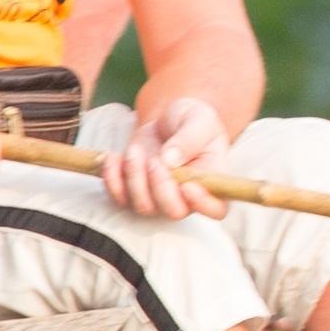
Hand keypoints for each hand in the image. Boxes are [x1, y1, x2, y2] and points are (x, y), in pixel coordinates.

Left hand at [97, 87, 227, 219]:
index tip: (188, 185)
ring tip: (135, 150)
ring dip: (135, 179)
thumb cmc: (191, 119)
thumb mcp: (198, 119)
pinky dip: (112, 178)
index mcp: (211, 180)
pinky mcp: (133, 192)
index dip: (203, 204)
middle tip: (155, 161)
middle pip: (174, 212)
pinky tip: (114, 157)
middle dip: (160, 188)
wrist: (168, 119)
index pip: (217, 208)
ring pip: (144, 207)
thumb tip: (170, 160)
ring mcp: (159, 198)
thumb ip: (189, 138)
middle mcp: (187, 197)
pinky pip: (119, 198)